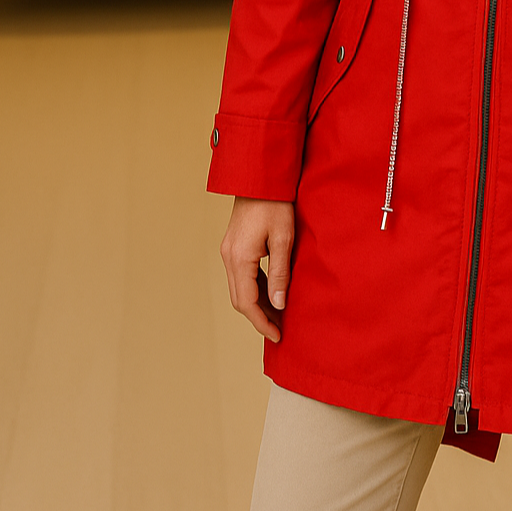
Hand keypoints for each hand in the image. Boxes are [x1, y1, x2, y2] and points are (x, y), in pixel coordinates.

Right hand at [219, 197, 294, 343]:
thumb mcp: (283, 239)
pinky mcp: (233, 245)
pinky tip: (270, 292)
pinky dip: (254, 289)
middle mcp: (228, 257)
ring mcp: (228, 251)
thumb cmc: (276, 204)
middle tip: (280, 329)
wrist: (260, 177)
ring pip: (239, 289)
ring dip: (256, 304)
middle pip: (240, 299)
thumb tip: (279, 305)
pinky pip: (241, 275)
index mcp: (239, 258)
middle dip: (259, 317)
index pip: (248, 303)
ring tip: (278, 315)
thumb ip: (280, 273)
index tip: (278, 336)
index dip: (263, 323)